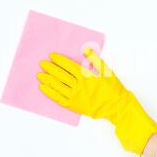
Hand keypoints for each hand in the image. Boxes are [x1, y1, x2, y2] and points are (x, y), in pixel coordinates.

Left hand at [37, 47, 156, 155]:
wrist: (116, 106)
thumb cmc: (113, 89)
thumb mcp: (107, 71)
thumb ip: (95, 60)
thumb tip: (86, 49)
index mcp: (86, 76)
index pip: (68, 65)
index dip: (59, 60)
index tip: (51, 56)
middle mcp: (78, 86)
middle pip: (60, 75)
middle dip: (50, 68)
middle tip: (42, 63)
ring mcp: (75, 96)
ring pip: (57, 86)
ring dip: (47, 79)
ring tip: (39, 75)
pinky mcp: (74, 105)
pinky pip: (58, 98)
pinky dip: (50, 93)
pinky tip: (43, 88)